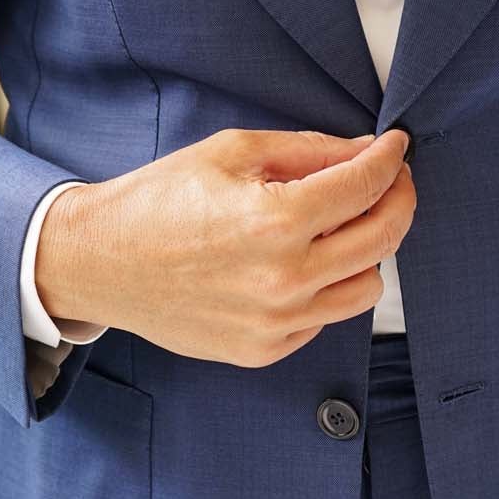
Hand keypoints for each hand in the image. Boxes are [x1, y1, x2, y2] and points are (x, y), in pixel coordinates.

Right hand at [35, 127, 415, 367]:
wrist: (100, 262)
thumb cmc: (159, 200)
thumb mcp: (232, 153)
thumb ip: (308, 151)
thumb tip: (364, 151)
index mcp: (276, 221)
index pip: (365, 186)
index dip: (390, 160)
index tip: (396, 148)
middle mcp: (285, 280)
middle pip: (383, 239)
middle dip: (398, 200)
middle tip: (391, 181)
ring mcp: (276, 323)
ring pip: (367, 287)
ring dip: (367, 251)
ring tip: (341, 226)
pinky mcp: (264, 350)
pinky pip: (325, 318)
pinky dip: (325, 287)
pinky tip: (296, 263)